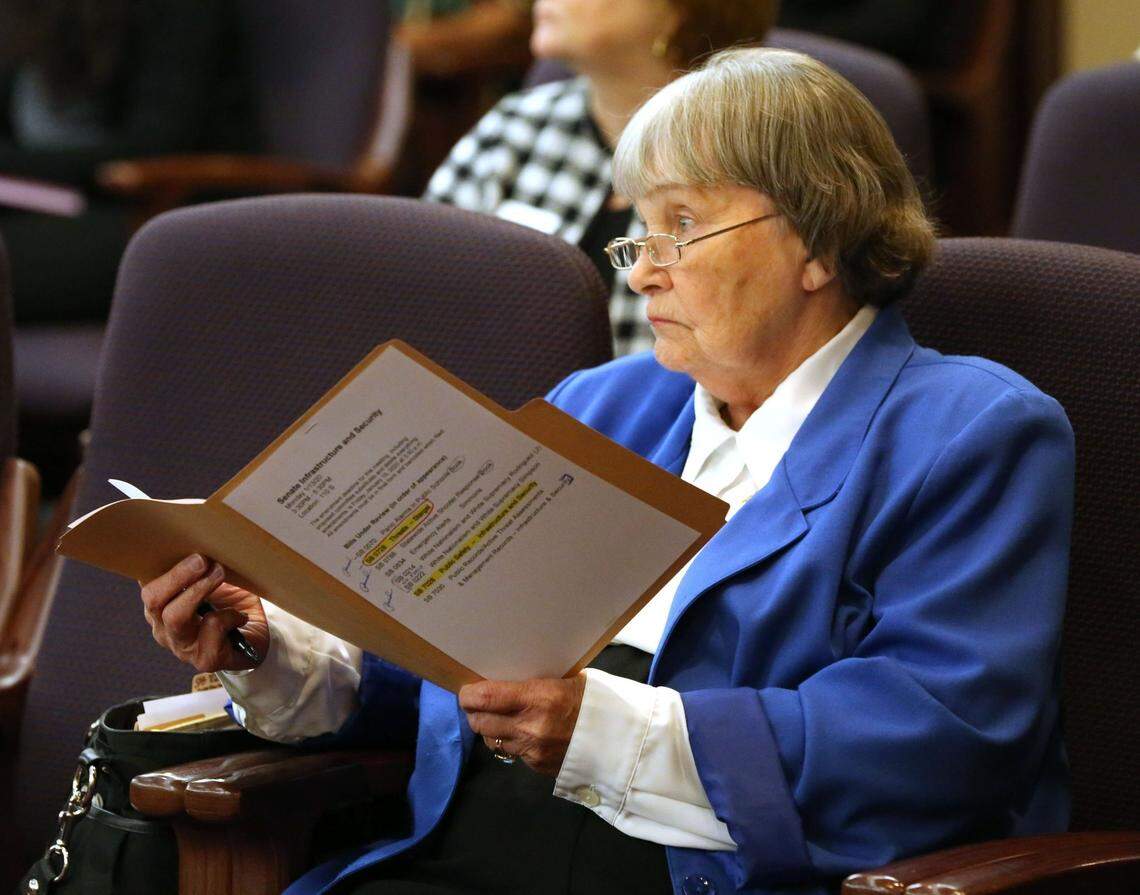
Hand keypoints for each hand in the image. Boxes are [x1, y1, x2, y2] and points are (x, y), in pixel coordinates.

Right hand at [139, 554, 268, 672]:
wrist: (256, 639)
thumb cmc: (231, 605)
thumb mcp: (216, 580)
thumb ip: (202, 567)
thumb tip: (200, 538)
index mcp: (160, 607)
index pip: (147, 586)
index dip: (158, 567)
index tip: (176, 545)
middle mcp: (163, 628)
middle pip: (154, 601)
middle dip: (178, 576)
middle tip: (202, 559)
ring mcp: (181, 647)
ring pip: (176, 617)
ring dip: (199, 590)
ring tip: (219, 573)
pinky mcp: (203, 659)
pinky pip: (211, 629)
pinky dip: (229, 615)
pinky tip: (240, 616)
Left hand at [459, 674, 586, 776]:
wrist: (620, 738)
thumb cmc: (593, 699)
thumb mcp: (565, 681)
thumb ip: (533, 684)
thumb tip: (505, 678)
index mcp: (538, 698)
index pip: (485, 697)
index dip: (468, 695)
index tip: (466, 690)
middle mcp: (530, 727)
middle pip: (480, 722)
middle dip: (474, 712)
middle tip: (477, 703)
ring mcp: (532, 751)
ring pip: (491, 741)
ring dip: (490, 729)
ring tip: (498, 718)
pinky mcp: (537, 767)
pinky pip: (511, 753)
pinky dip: (511, 743)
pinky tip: (522, 734)